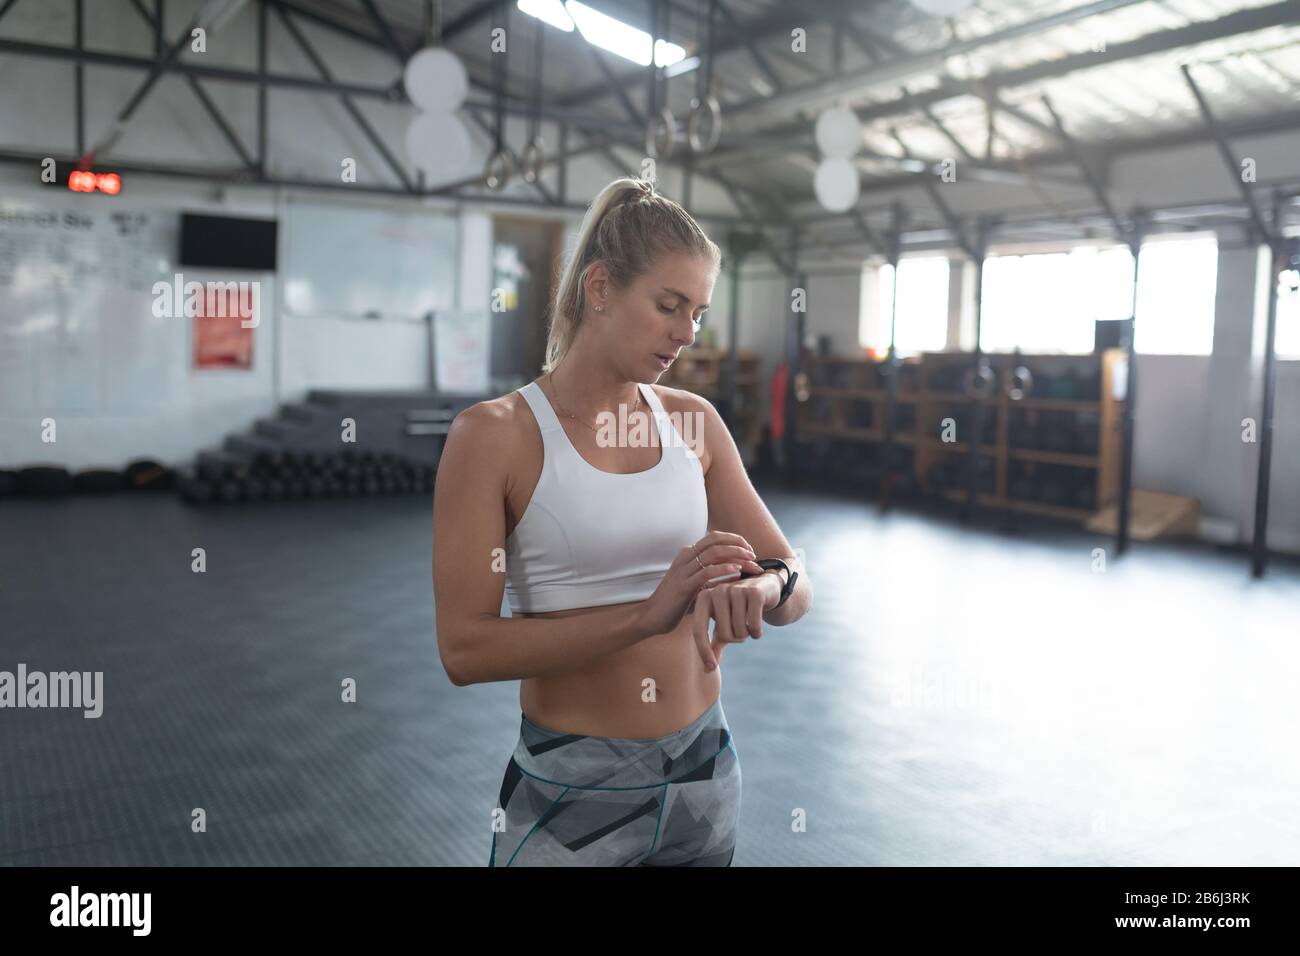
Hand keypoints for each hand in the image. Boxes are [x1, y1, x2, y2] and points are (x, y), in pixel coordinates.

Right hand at [637, 531, 765, 637]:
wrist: (652, 616)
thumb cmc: (676, 603)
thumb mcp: (696, 585)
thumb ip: (712, 577)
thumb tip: (737, 574)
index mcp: (687, 554)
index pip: (714, 538)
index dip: (734, 540)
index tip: (749, 551)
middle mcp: (685, 557)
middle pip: (715, 540)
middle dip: (738, 544)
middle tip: (753, 554)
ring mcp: (683, 570)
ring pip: (713, 553)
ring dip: (735, 555)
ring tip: (750, 562)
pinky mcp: (683, 586)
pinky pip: (706, 572)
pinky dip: (723, 570)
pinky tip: (737, 572)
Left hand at [691, 571, 781, 671]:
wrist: (763, 587)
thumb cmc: (737, 609)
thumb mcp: (724, 626)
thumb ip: (714, 645)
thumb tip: (707, 670)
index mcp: (704, 598)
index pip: (698, 630)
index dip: (704, 651)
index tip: (711, 667)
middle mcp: (717, 591)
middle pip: (724, 634)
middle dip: (736, 639)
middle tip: (741, 629)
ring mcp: (735, 589)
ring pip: (740, 630)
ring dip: (747, 634)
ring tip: (749, 622)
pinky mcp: (754, 593)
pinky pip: (754, 625)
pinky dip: (757, 632)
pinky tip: (758, 625)